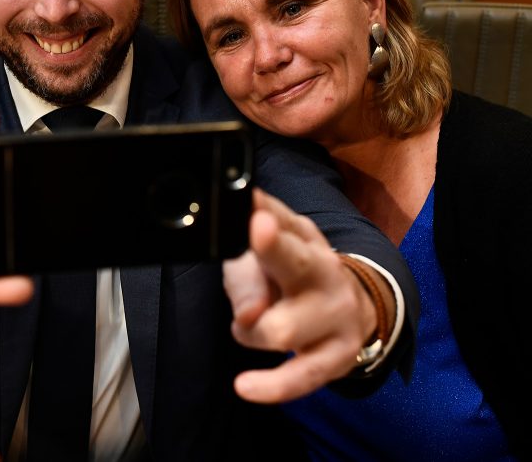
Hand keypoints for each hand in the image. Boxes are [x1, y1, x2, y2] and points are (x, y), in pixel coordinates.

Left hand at [222, 190, 379, 402]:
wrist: (349, 307)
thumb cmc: (289, 278)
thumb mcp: (261, 262)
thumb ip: (245, 274)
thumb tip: (247, 313)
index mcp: (302, 240)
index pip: (283, 224)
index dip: (266, 217)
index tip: (251, 209)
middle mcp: (324, 272)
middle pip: (296, 263)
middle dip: (274, 249)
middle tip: (256, 233)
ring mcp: (336, 315)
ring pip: (283, 328)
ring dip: (249, 332)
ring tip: (246, 327)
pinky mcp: (338, 357)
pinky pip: (302, 377)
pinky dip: (272, 386)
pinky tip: (245, 386)